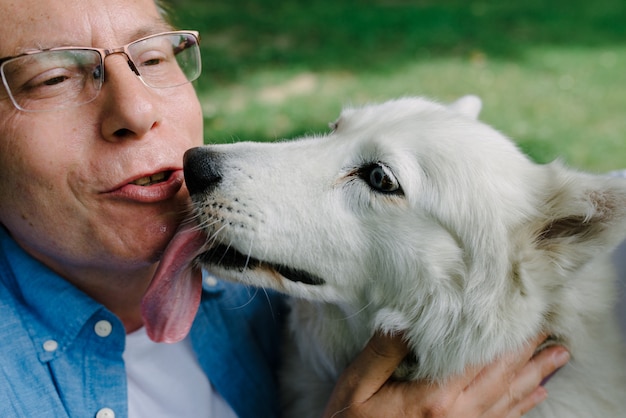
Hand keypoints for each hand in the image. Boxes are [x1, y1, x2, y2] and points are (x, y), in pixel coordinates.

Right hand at [323, 332, 569, 417]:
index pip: (480, 361)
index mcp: (434, 398)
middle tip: (552, 334)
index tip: (526, 318)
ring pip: (508, 401)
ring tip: (557, 359)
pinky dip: (522, 406)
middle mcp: (456, 416)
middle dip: (529, 355)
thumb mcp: (358, 383)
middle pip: (502, 379)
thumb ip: (384, 352)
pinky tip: (535, 395)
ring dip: (535, 377)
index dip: (507, 339)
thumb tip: (408, 319)